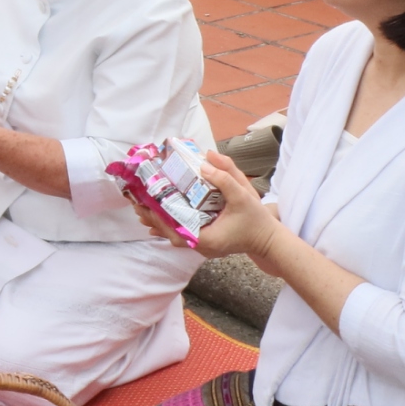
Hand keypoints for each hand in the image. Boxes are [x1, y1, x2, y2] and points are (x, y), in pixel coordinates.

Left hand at [127, 150, 281, 260]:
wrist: (268, 239)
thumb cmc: (256, 220)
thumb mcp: (244, 194)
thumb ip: (226, 176)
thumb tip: (205, 160)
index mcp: (206, 238)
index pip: (174, 227)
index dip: (157, 215)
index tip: (144, 202)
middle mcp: (200, 245)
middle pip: (169, 232)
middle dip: (152, 217)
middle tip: (136, 201)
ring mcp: (202, 245)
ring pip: (173, 234)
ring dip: (158, 221)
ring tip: (141, 207)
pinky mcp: (204, 242)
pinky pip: (182, 233)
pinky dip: (169, 224)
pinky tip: (157, 218)